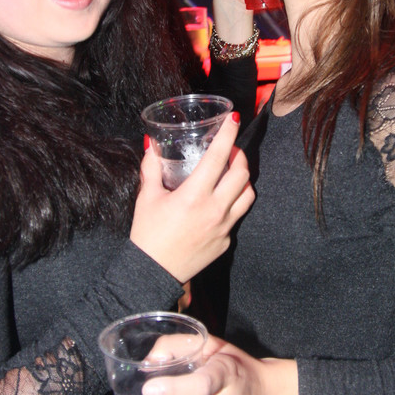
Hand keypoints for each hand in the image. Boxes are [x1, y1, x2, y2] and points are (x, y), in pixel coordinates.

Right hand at [130, 113, 254, 282]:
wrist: (152, 273)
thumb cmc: (147, 235)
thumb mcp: (146, 198)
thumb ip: (151, 169)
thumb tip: (152, 146)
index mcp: (195, 195)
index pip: (219, 157)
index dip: (228, 135)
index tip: (233, 120)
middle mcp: (215, 210)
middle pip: (242, 174)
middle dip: (239, 156)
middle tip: (230, 150)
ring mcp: (224, 227)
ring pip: (248, 195)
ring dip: (242, 179)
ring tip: (230, 174)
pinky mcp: (225, 242)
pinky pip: (236, 216)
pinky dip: (232, 204)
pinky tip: (219, 202)